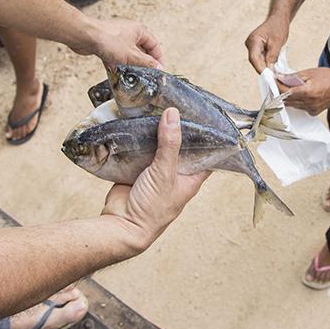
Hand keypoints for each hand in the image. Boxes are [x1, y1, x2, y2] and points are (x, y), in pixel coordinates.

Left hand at [74, 17, 163, 68]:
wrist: (85, 37)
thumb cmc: (106, 38)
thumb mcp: (132, 55)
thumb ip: (146, 63)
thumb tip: (157, 67)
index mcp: (138, 30)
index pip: (154, 44)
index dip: (157, 57)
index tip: (158, 68)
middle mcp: (129, 32)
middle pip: (141, 50)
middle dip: (142, 63)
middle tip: (144, 73)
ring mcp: (117, 38)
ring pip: (128, 54)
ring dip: (129, 65)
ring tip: (129, 74)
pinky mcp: (107, 44)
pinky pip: (116, 56)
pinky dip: (117, 64)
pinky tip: (116, 71)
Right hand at [101, 108, 209, 251]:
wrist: (122, 225)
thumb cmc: (152, 208)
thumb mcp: (165, 173)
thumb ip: (170, 144)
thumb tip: (173, 115)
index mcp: (191, 177)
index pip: (206, 153)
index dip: (208, 136)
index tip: (205, 114)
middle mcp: (175, 173)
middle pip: (180, 146)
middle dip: (178, 129)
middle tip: (177, 103)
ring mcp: (156, 171)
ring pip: (159, 147)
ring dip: (157, 132)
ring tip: (157, 106)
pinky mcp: (138, 169)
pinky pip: (141, 150)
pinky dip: (140, 139)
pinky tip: (138, 122)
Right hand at [245, 16, 288, 72]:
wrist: (278, 19)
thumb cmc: (278, 27)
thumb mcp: (277, 42)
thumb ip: (272, 56)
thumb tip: (270, 70)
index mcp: (253, 40)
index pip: (254, 58)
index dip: (261, 69)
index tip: (268, 77)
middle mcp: (250, 44)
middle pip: (255, 61)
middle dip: (264, 70)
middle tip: (273, 79)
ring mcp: (253, 46)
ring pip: (258, 61)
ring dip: (266, 68)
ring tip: (274, 76)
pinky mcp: (257, 49)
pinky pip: (260, 58)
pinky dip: (266, 64)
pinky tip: (273, 70)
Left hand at [280, 67, 329, 114]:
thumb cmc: (329, 77)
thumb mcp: (310, 72)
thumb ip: (293, 77)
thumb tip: (281, 77)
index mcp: (307, 92)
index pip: (285, 92)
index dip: (277, 86)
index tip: (274, 81)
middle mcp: (309, 103)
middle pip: (287, 101)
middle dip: (281, 92)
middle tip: (278, 84)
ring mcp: (311, 109)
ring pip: (292, 105)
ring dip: (288, 98)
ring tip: (289, 88)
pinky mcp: (314, 112)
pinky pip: (300, 108)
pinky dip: (297, 102)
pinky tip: (299, 95)